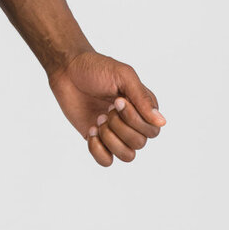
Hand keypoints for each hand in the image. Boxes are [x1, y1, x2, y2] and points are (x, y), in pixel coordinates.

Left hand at [47, 50, 165, 166]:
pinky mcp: (98, 139)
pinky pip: (106, 161)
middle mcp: (133, 123)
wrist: (67, 70)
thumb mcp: (123, 76)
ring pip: (127, 156)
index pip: (152, 130)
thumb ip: (142, 98)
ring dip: (110, 139)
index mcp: (144, 108)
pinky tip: (91, 131)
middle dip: (119, 127)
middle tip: (106, 109)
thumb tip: (161, 123)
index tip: (117, 100)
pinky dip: (98, 150)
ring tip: (98, 120)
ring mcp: (115, 133)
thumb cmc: (97, 68)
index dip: (134, 120)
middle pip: (139, 143)